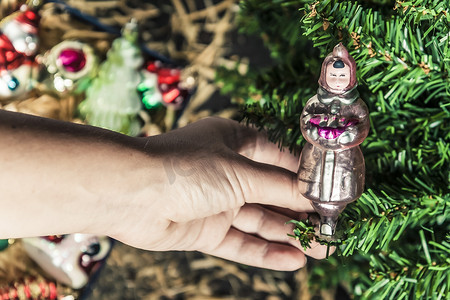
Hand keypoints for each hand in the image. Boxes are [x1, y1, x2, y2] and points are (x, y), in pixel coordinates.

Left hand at [110, 117, 328, 270]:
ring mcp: (216, 203)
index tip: (332, 193)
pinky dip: (264, 252)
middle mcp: (228, 172)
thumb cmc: (186, 167)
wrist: (130, 193)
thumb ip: (280, 186)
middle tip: (332, 229)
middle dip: (301, 212)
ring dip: (289, 235)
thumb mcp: (241, 172)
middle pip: (272, 194)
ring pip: (259, 221)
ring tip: (322, 248)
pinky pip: (240, 243)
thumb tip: (314, 194)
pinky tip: (292, 260)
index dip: (306, 178)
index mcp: (236, 143)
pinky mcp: (205, 230)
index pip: (281, 160)